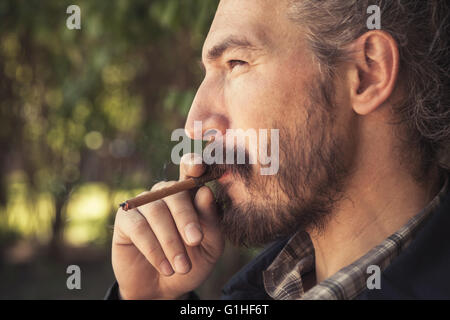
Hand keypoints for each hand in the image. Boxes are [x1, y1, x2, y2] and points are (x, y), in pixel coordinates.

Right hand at [111, 154, 223, 299]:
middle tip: (195, 242)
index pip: (189, 171)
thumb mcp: (210, 245)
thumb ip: (210, 220)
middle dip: (186, 219)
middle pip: (175, 193)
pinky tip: (165, 267)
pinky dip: (153, 249)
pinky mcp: (125, 219)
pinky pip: (139, 228)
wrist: (164, 288)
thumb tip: (205, 191)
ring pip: (157, 212)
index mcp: (189, 194)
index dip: (192, 164)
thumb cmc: (191, 261)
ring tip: (181, 267)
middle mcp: (165, 193)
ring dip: (171, 242)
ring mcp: (144, 203)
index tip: (198, 167)